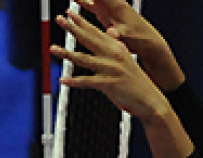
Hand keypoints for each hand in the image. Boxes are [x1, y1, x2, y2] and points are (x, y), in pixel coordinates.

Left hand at [51, 9, 169, 121]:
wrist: (150, 99)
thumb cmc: (134, 83)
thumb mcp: (124, 61)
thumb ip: (113, 49)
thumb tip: (107, 35)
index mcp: (116, 48)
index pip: (95, 32)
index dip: (81, 22)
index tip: (69, 13)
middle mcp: (114, 55)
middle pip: (89, 39)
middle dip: (73, 28)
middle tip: (60, 19)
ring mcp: (111, 69)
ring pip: (84, 59)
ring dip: (66, 54)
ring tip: (52, 48)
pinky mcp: (109, 84)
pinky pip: (88, 82)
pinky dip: (74, 81)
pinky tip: (62, 80)